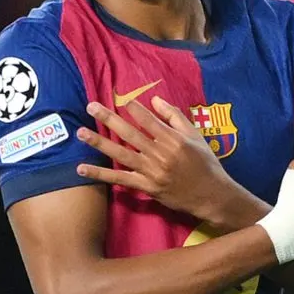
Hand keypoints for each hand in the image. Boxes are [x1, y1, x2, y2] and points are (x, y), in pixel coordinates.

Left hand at [76, 96, 241, 222]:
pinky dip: (100, 174)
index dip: (133, 108)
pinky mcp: (146, 186)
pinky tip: (82, 168)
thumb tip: (154, 100)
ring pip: (120, 154)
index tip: (119, 99)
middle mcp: (160, 153)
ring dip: (99, 143)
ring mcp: (151, 171)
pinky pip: (119, 179)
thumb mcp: (195, 135)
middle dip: (108, 118)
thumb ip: (175, 116)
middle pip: (129, 133)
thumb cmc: (205, 163)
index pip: (148, 119)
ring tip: (81, 133)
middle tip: (90, 106)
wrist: (212, 195)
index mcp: (173, 138)